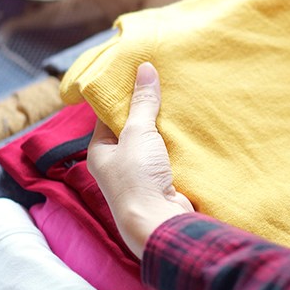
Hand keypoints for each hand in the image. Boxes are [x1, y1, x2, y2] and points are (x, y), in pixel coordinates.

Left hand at [87, 62, 192, 258]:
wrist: (159, 222)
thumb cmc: (137, 178)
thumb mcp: (138, 132)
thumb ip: (143, 102)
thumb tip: (144, 68)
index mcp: (100, 152)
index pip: (108, 117)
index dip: (122, 96)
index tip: (138, 76)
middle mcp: (117, 164)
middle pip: (132, 130)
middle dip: (147, 111)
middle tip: (162, 84)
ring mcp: (140, 176)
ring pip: (152, 145)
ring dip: (164, 128)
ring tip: (178, 102)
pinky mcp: (162, 183)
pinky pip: (168, 158)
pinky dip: (177, 145)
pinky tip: (189, 129)